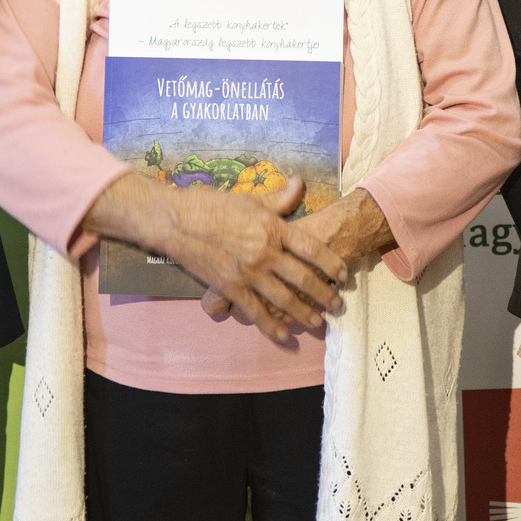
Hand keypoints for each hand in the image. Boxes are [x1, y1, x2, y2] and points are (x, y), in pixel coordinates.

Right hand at [201, 189, 392, 333]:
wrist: (177, 221)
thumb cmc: (213, 205)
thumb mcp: (251, 198)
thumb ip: (280, 198)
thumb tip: (301, 183)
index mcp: (273, 228)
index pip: (312, 249)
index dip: (332, 263)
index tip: (343, 273)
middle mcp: (265, 252)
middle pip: (304, 278)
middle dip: (324, 294)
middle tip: (337, 304)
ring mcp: (248, 273)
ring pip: (284, 300)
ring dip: (304, 313)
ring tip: (318, 321)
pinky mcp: (231, 288)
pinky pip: (256, 312)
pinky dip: (271, 326)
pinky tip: (284, 336)